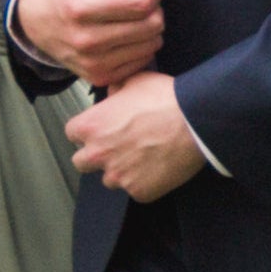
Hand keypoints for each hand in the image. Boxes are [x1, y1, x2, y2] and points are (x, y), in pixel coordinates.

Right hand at [15, 0, 170, 87]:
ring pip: (153, 43)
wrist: (40, 19)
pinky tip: (121, 37)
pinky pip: (145, 60)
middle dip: (151, 10)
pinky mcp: (101, 78)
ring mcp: (93, 63)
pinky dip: (140, 46)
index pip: (143, 2)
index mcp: (81, 8)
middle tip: (131, 4)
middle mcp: (86, 40)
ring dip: (147, 29)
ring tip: (124, 20)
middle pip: (153, 24)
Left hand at [61, 72, 205, 199]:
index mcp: (90, 126)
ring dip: (122, 172)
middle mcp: (97, 154)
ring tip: (144, 160)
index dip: (90, 131)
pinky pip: (137, 191)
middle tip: (121, 148)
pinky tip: (160, 169)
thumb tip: (115, 91)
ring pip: (110, 180)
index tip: (104, 130)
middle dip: (97, 156)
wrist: (197, 123)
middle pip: (82, 162)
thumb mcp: (136, 80)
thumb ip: (117, 88)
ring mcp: (118, 176)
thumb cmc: (167, 100)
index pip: (73, 134)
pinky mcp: (139, 191)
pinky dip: (147, 183)